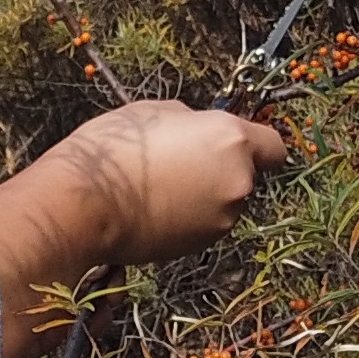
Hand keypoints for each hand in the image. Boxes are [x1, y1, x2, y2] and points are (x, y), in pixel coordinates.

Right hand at [33, 99, 289, 264]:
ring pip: (222, 201)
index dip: (255, 145)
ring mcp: (221, 219)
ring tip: (157, 188)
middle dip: (218, 169)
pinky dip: (186, 218)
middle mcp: (237, 181)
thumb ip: (191, 121)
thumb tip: (197, 129)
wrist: (84, 204)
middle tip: (176, 162)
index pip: (274, 146)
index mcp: (231, 140)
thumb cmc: (114, 148)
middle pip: (243, 174)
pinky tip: (152, 209)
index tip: (235, 146)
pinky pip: (202, 224)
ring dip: (201, 195)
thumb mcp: (154, 111)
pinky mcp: (200, 246)